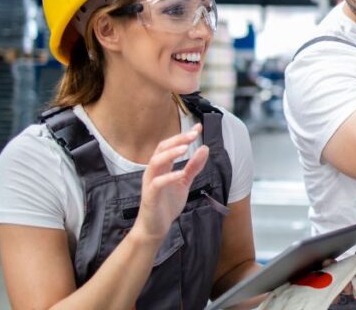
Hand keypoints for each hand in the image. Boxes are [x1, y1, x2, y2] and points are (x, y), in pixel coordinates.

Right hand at [133, 124, 208, 240]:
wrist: (155, 228)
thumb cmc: (167, 204)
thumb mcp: (184, 182)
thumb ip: (193, 167)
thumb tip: (205, 149)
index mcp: (161, 167)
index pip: (170, 145)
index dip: (183, 136)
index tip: (198, 128)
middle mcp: (153, 171)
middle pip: (161, 148)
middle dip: (178, 140)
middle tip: (194, 134)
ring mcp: (150, 183)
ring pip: (156, 162)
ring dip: (171, 154)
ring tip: (186, 148)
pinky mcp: (150, 196)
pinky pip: (157, 183)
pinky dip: (169, 176)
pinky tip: (181, 173)